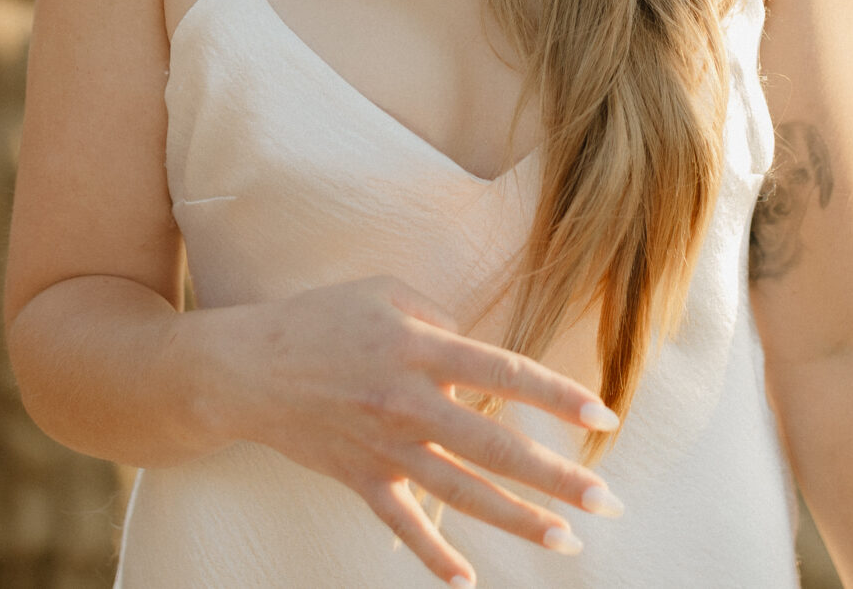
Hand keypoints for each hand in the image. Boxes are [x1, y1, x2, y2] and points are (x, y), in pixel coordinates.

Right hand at [194, 275, 625, 584]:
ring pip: (463, 494)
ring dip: (518, 520)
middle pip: (495, 448)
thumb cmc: (322, 318)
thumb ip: (443, 320)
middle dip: (557, 478)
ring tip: (567, 540)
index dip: (557, 395)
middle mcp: (409, 403)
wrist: (246, 369)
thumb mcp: (387, 293)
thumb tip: (483, 361)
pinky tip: (468, 581)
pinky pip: (403, 525)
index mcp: (421, 350)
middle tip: (607, 501)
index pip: (504, 373)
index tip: (604, 415)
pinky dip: (434, 556)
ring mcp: (384, 447)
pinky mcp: (360, 478)